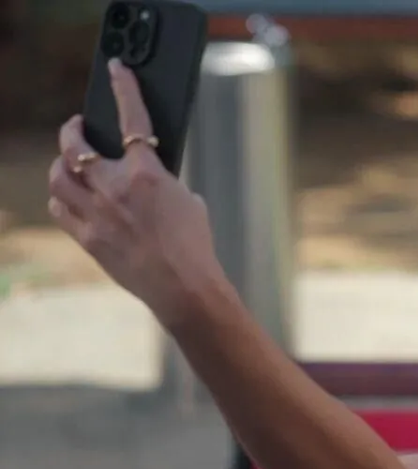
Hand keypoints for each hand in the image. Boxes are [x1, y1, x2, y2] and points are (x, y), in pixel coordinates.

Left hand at [47, 59, 225, 326]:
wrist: (184, 287)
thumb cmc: (195, 246)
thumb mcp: (190, 203)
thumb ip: (165, 183)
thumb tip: (150, 181)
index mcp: (146, 174)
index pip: (132, 120)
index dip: (124, 89)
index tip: (117, 69)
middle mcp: (114, 188)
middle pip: (74, 146)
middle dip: (72, 130)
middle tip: (77, 125)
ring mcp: (96, 214)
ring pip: (58, 176)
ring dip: (61, 164)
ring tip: (68, 162)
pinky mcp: (88, 238)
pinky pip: (59, 208)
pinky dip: (61, 197)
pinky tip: (69, 197)